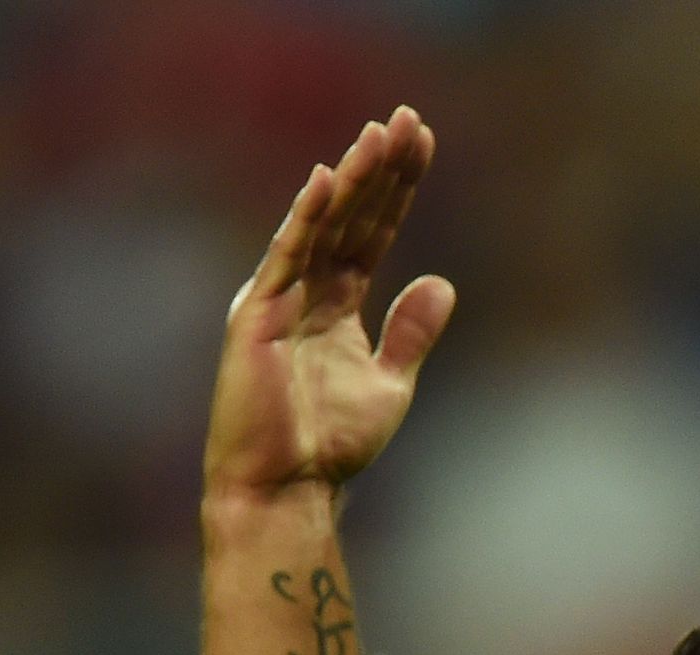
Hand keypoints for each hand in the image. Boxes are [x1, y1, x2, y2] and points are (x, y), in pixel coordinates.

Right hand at [205, 107, 453, 505]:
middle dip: (380, 169)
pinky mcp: (258, 318)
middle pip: (351, 217)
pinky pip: (287, 258)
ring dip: (352, 179)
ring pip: (322, 226)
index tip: (423, 145)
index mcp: (336, 306)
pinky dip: (306, 219)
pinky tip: (328, 179)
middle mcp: (305, 293)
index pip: (372, 234)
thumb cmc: (330, 444)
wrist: (287, 489)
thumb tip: (441, 281)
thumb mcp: (389, 384)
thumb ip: (411, 334)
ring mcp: (279, 300)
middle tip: (408, 118)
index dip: (397, 190)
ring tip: (380, 133)